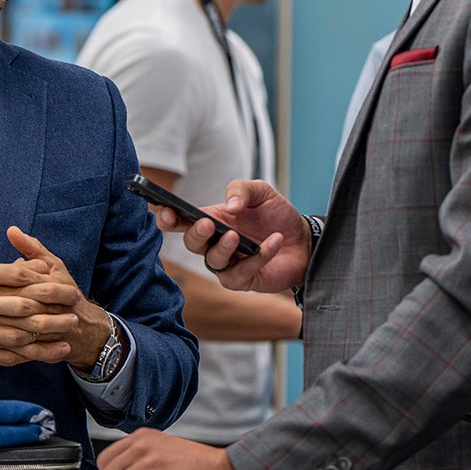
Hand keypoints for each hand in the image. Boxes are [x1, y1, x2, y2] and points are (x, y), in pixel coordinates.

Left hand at [2, 225, 114, 371]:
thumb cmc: (64, 293)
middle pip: (20, 305)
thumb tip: (12, 230)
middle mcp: (49, 309)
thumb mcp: (54, 266)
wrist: (84, 329)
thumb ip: (32, 248)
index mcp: (51, 284)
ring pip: (16, 334)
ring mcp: (44, 334)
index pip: (20, 276)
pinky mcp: (37, 352)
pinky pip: (14, 357)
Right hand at [156, 179, 309, 293]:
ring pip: (213, 261)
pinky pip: (241, 273)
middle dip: (196, 234)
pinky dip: (258, 257)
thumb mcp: (262, 192)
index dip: (168, 218)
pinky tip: (273, 242)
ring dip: (222, 248)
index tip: (165, 213)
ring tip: (236, 236)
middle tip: (208, 224)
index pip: (181, 221)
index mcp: (212, 220)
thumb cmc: (277, 216)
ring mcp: (228, 264)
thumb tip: (231, 205)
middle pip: (192, 243)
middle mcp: (215, 244)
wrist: (304, 240)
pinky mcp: (244, 280)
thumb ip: (242, 189)